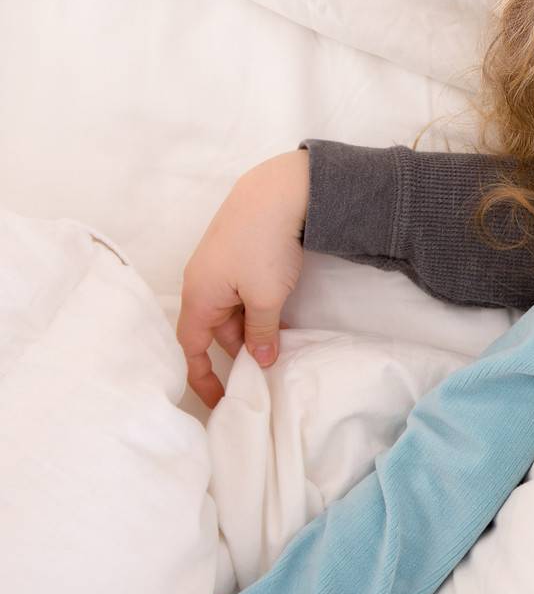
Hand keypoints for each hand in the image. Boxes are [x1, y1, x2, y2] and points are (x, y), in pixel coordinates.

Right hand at [177, 151, 309, 407]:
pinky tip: (280, 317)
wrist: (276, 193)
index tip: (219, 400)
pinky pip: (241, 294)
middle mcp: (201, 283)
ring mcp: (219, 268)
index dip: (203, 376)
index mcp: (199, 297)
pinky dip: (257, 310)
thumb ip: (262, 332)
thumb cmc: (264, 246)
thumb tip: (261, 361)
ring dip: (252, 329)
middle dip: (239, 351)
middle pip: (215, 330)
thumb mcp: (266, 298)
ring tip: (279, 345)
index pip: (193, 347)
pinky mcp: (236, 255)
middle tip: (266, 370)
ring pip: (231, 311)